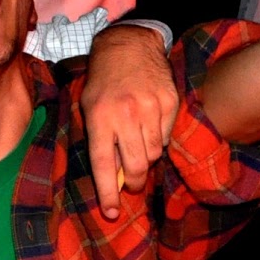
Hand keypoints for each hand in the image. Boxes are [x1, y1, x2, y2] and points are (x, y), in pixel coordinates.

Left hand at [81, 24, 178, 220]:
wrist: (128, 46)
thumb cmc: (102, 82)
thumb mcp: (89, 107)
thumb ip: (99, 140)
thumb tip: (114, 176)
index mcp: (99, 118)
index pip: (104, 164)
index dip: (107, 192)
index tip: (111, 212)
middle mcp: (125, 115)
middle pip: (136, 165)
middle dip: (135, 182)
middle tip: (133, 185)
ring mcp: (150, 108)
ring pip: (155, 153)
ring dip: (148, 158)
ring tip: (139, 147)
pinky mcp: (170, 103)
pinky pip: (167, 135)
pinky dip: (159, 139)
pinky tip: (150, 126)